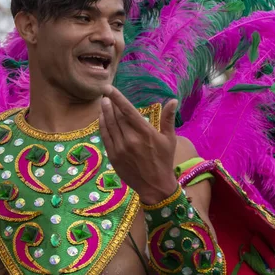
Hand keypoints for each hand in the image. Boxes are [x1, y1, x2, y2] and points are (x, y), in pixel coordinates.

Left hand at [99, 86, 177, 203]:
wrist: (155, 186)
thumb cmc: (164, 161)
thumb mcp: (169, 139)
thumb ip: (168, 119)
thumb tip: (173, 100)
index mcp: (145, 133)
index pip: (128, 110)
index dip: (117, 98)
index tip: (109, 88)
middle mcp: (131, 139)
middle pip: (116, 116)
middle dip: (110, 103)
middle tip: (105, 93)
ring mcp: (120, 148)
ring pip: (109, 125)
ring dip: (104, 112)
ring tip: (102, 102)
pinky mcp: (113, 156)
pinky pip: (105, 137)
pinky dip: (102, 126)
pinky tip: (101, 118)